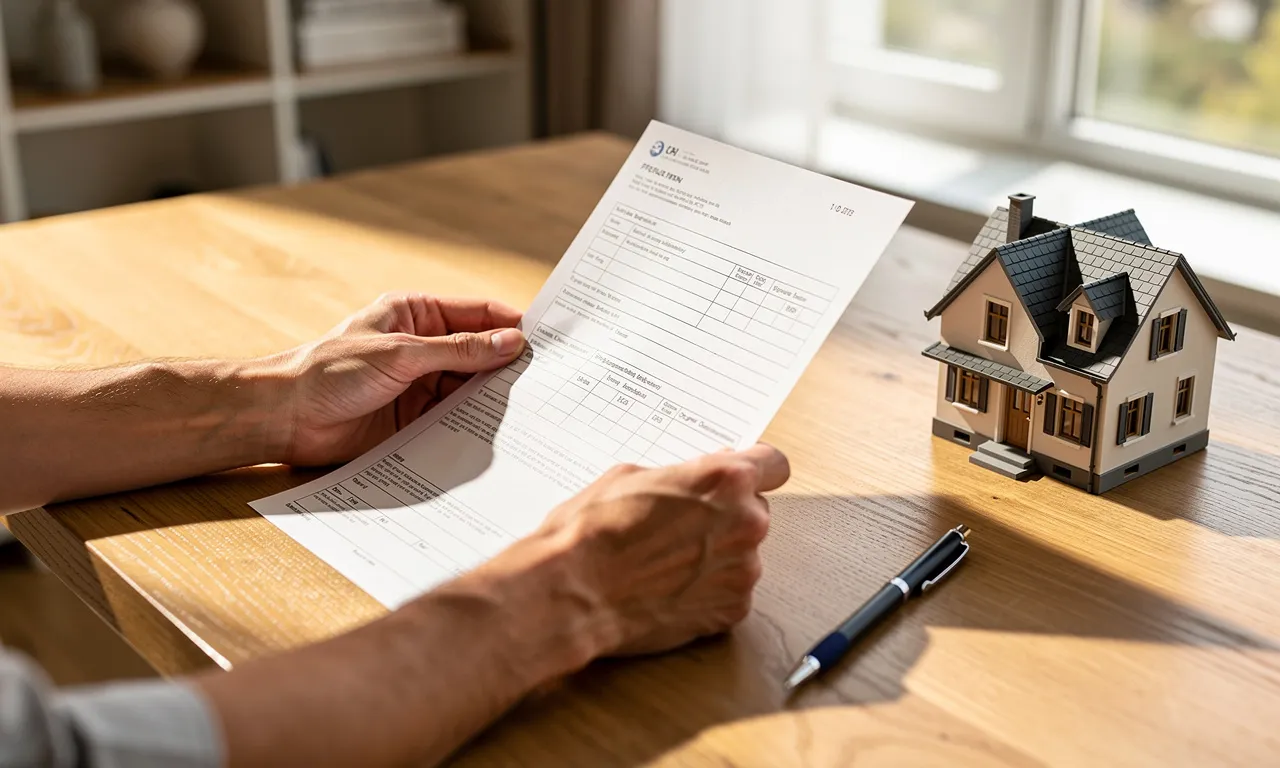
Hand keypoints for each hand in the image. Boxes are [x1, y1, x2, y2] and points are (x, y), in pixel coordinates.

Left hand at [275, 292, 524, 465]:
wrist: (287, 419)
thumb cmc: (331, 371)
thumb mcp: (401, 354)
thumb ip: (459, 350)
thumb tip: (511, 342)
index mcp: (417, 314)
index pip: (477, 313)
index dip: (511, 324)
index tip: (547, 341)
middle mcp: (423, 347)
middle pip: (480, 353)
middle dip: (508, 366)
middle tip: (547, 381)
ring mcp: (421, 384)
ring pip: (471, 389)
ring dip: (493, 399)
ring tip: (530, 410)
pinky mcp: (416, 420)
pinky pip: (455, 419)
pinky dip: (474, 425)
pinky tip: (498, 433)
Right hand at [534, 444, 790, 655]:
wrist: (574, 592)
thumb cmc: (594, 530)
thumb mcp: (633, 475)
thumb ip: (683, 476)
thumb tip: (700, 481)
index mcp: (726, 481)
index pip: (774, 465)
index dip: (755, 470)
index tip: (742, 478)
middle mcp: (746, 524)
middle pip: (756, 512)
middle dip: (727, 516)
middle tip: (683, 526)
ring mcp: (743, 572)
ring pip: (742, 555)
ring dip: (717, 555)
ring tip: (668, 562)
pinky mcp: (731, 611)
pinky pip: (730, 592)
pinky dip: (708, 591)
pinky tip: (670, 589)